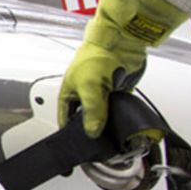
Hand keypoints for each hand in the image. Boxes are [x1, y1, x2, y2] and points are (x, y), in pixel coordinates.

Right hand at [58, 0, 187, 136]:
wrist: (122, 41)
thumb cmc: (97, 56)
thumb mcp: (89, 87)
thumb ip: (92, 112)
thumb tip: (93, 132)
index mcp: (70, 95)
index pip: (66, 120)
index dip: (70, 134)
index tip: (78, 148)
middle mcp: (85, 96)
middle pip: (86, 121)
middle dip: (91, 131)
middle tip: (98, 146)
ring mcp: (103, 95)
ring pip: (104, 117)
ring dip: (108, 125)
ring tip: (113, 138)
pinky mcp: (119, 93)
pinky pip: (119, 111)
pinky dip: (121, 118)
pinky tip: (124, 124)